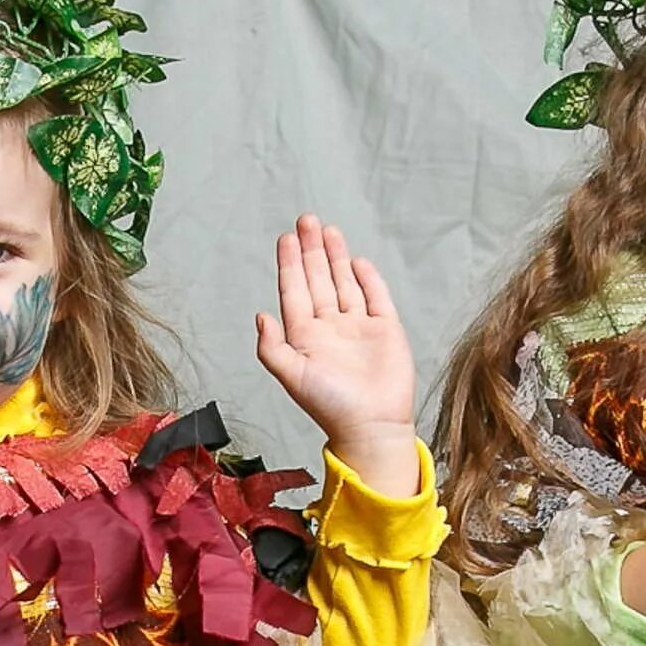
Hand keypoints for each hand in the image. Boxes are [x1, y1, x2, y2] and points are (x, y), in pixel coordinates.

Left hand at [256, 214, 419, 496]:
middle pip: (318, 279)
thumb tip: (259, 315)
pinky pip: (375, 297)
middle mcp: (330, 326)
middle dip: (311, 250)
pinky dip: (366, 278)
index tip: (286, 237)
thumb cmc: (330, 405)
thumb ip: (272, 348)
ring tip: (328, 230)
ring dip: (335, 257)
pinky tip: (356, 261)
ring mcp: (358, 327)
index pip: (294, 290)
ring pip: (344, 283)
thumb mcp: (292, 376)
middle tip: (306, 219)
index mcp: (305, 335)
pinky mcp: (385, 330)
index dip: (290, 263)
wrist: (372, 425)